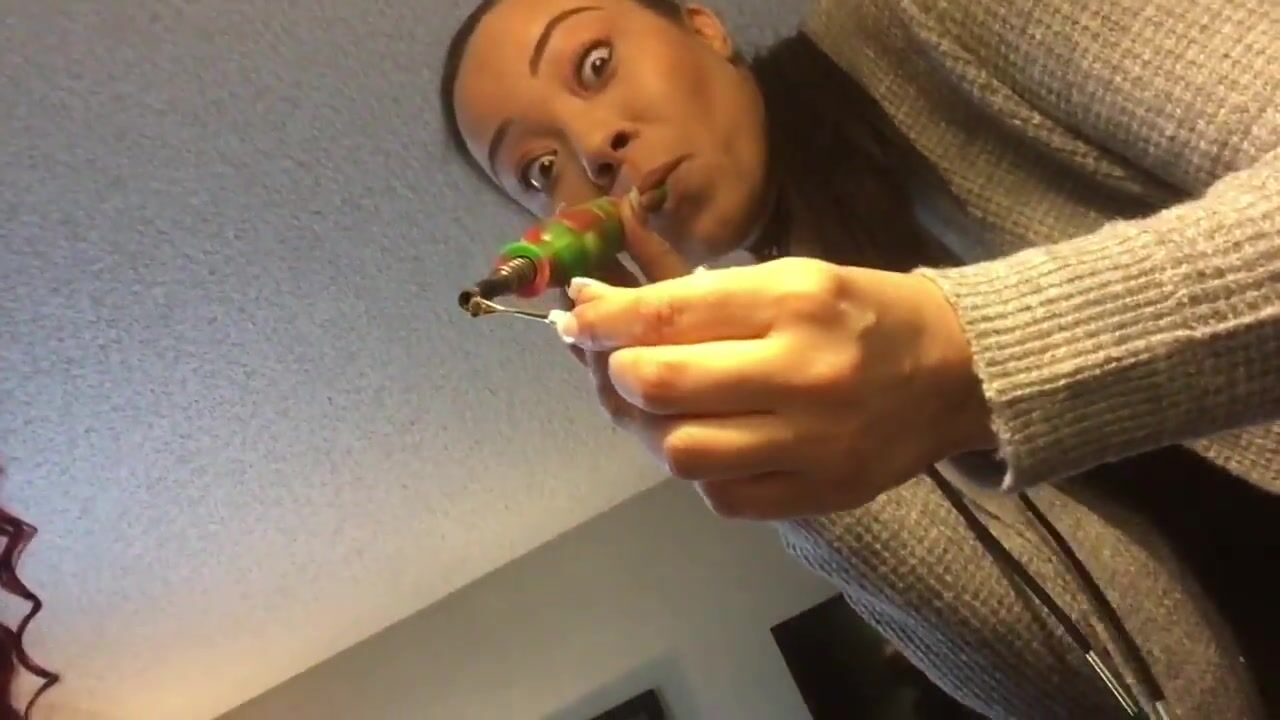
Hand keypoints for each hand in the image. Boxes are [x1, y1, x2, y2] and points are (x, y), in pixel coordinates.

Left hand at [558, 244, 995, 520]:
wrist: (961, 371)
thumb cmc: (864, 312)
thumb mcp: (790, 277)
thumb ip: (697, 296)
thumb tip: (595, 303)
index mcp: (795, 301)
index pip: (668, 315)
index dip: (603, 319)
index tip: (575, 318)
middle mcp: (802, 373)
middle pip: (661, 388)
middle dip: (615, 375)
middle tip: (614, 365)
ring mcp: (812, 443)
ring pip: (681, 453)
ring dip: (644, 430)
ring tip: (650, 408)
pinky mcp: (821, 493)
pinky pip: (723, 498)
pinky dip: (696, 471)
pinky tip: (703, 442)